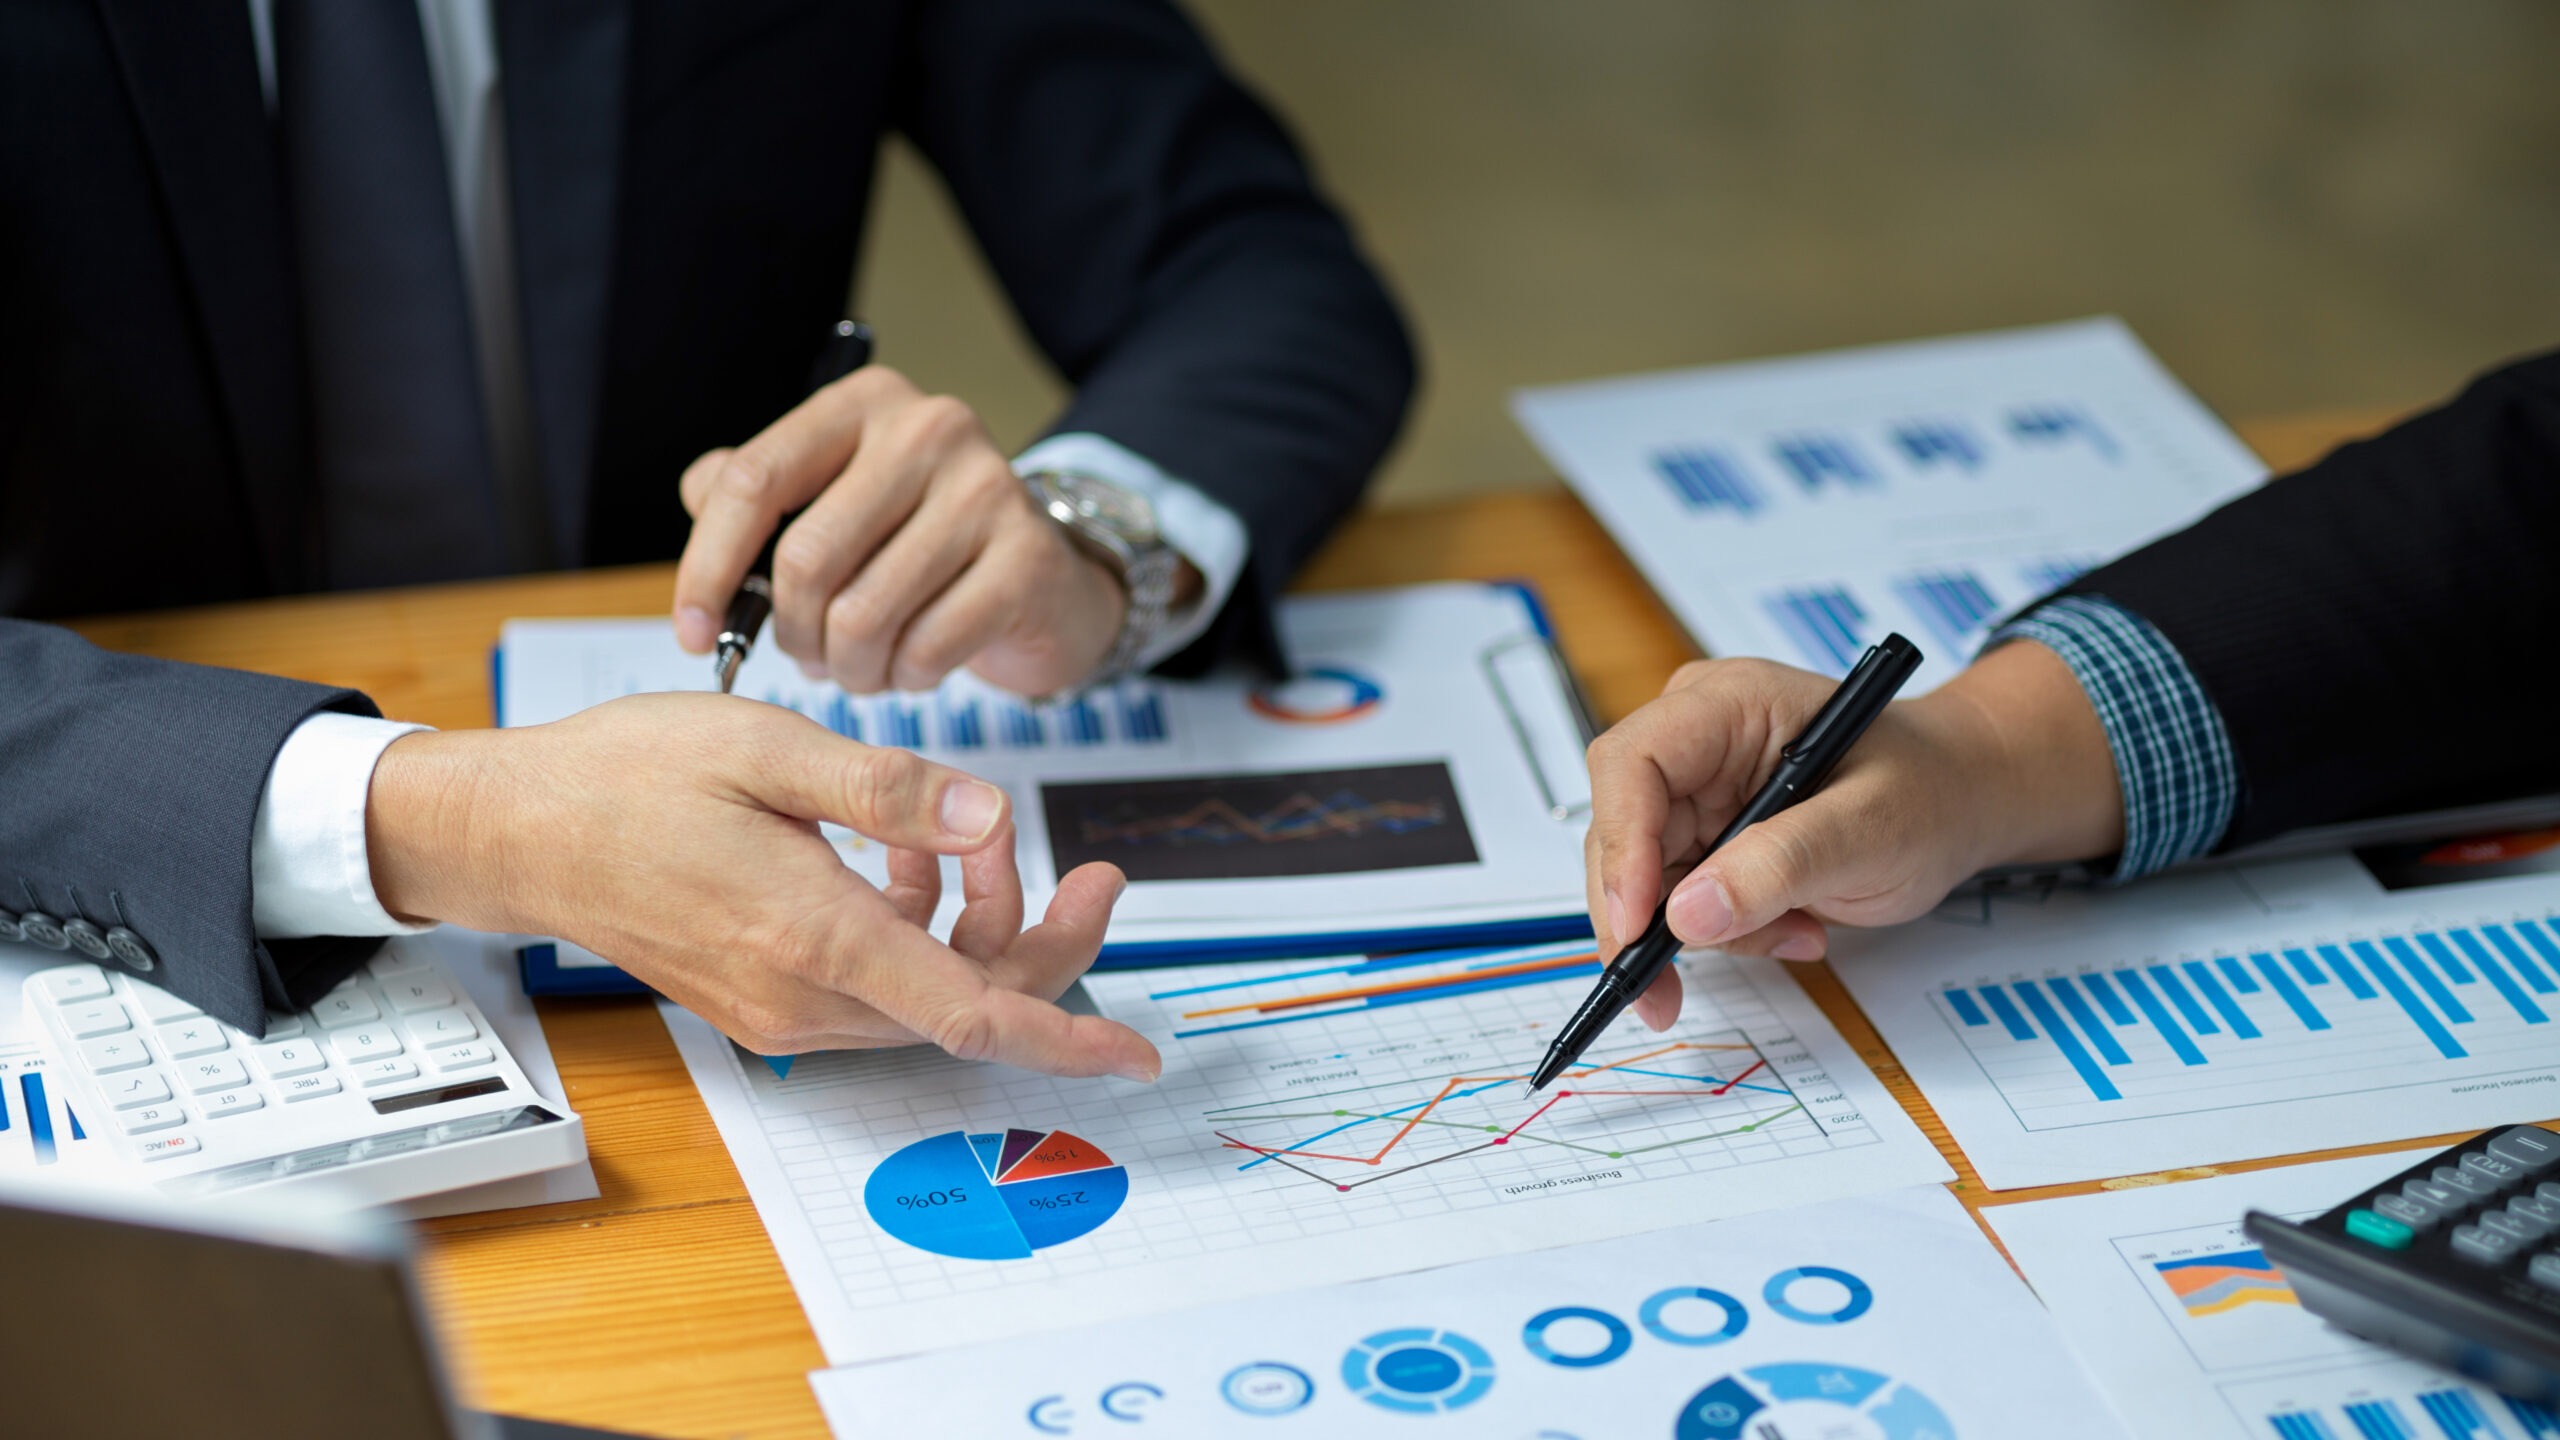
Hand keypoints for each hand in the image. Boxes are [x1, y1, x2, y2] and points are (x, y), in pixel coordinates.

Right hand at [364, 693, 1160, 1079]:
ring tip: (973, 833)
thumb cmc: (632, 776)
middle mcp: (802, 995)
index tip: (1140, 1050)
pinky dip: (920, 932)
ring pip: (928, 998)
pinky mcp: (767, 1003)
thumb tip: (997, 817)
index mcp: (812, 935)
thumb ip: (891, 790)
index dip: (1066, 1034)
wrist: (523, 830)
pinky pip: (879, 987)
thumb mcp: (770, 748)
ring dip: (977, 926)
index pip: (971, 1014)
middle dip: (1044, 941)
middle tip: (1092, 868)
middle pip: (968, 1006)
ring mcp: (782, 1010)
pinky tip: (911, 856)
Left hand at [669, 366, 1127, 696]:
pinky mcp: (1028, 558)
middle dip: (791, 633)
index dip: (706, 566)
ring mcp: (987, 489)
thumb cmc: (919, 544)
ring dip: (847, 667)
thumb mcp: (836, 499)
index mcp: (863, 404)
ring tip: (859, 668)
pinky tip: (912, 668)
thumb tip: (698, 496)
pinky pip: (927, 647)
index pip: (753, 479)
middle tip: (804, 658)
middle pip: (806, 558)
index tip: (694, 633)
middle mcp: (929, 429)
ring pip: (864, 615)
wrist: (1043, 579)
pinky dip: (905, 678)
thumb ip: (761, 490)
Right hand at [1583, 642, 2122, 1028]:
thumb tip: (1686, 915)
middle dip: (1642, 915)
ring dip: (1704, 930)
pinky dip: (1729, 931)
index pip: (1633, 764)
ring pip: (1643, 876)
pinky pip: (1680, 899)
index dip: (1620, 843)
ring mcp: (1697, 789)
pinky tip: (1793, 927)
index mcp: (1728, 704)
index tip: (1637, 923)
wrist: (1962, 797)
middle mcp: (1696, 740)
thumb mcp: (1870, 829)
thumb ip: (1780, 866)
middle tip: (1660, 992)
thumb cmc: (1930, 788)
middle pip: (1620, 829)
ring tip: (1796, 933)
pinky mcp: (1705, 835)